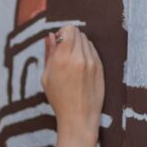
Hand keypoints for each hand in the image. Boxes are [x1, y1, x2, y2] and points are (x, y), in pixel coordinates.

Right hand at [42, 26, 104, 140]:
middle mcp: (78, 57)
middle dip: (70, 39)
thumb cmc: (59, 99)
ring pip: (86, 40)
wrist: (79, 117)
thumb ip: (49, 54)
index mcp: (61, 59)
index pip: (68, 30)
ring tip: (73, 61)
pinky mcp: (100, 67)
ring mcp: (91, 62)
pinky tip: (82, 67)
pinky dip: (87, 53)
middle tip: (65, 53)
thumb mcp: (46, 77)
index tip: (59, 44)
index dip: (62, 34)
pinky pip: (93, 50)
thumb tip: (50, 36)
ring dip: (79, 45)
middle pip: (78, 32)